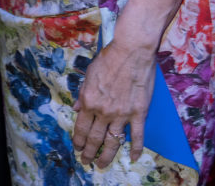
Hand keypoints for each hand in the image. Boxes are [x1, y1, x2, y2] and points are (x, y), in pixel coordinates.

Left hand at [72, 38, 155, 167]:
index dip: (78, 141)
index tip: (77, 148)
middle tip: (87, 161)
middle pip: (95, 138)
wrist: (131, 50)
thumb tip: (76, 109)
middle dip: (89, 152)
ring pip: (113, 142)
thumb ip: (82, 93)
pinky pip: (137, 136)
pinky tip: (133, 157)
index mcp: (89, 101)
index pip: (81, 127)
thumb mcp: (89, 73)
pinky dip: (135, 149)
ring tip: (102, 164)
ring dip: (106, 156)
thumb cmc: (109, 58)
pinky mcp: (138, 113)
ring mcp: (122, 114)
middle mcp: (103, 111)